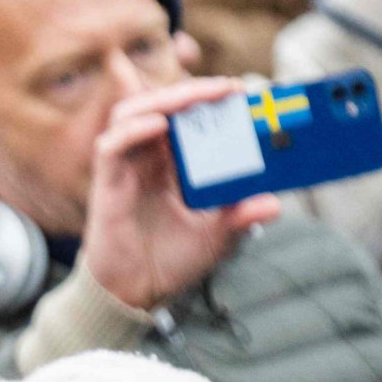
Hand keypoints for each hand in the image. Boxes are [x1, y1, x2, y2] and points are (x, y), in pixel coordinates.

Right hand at [80, 78, 281, 312]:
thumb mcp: (217, 237)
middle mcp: (146, 159)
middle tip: (227, 88)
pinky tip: (159, 125)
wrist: (136, 293)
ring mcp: (124, 168)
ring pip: (131, 113)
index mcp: (171, 164)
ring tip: (196, 97)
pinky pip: (111, 146)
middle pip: (159, 105)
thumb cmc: (170, 261)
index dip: (208, 99)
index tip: (241, 92)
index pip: (186, 117)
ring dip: (163, 100)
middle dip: (192, 91)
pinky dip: (133, 130)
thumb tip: (274, 204)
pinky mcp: (107, 184)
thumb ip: (241, 218)